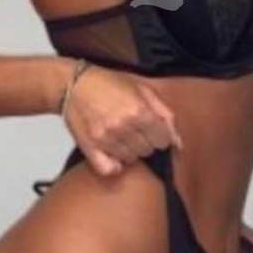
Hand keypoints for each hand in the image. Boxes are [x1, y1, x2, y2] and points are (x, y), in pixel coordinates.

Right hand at [62, 64, 182, 178]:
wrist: (74, 84)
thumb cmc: (109, 83)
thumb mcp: (143, 89)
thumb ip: (165, 114)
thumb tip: (178, 142)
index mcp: (140, 111)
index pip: (163, 141)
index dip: (159, 134)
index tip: (151, 128)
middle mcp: (124, 127)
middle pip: (148, 151)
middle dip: (145, 140)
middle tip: (133, 128)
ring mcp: (106, 139)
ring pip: (131, 160)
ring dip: (130, 150)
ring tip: (121, 135)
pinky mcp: (91, 148)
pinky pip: (110, 170)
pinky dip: (115, 164)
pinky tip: (113, 151)